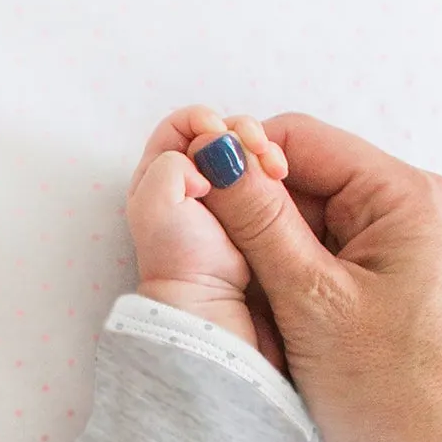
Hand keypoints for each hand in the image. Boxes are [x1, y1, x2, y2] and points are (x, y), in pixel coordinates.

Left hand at [128, 107, 289, 356]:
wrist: (213, 317)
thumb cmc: (182, 269)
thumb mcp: (155, 211)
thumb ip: (168, 168)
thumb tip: (203, 150)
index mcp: (159, 183)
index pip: (180, 129)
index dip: (203, 123)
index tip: (221, 139)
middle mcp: (192, 189)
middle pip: (224, 136)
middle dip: (247, 136)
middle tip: (262, 159)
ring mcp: (229, 205)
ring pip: (251, 156)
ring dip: (268, 153)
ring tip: (277, 172)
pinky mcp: (259, 220)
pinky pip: (273, 181)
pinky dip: (282, 174)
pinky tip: (285, 184)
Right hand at [190, 111, 441, 441]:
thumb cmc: (394, 392)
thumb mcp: (311, 300)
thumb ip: (259, 223)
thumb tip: (217, 154)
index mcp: (401, 196)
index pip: (301, 141)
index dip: (241, 163)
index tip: (192, 197)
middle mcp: (404, 213)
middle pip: (300, 183)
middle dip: (248, 219)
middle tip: (211, 266)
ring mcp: (392, 255)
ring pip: (300, 229)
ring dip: (260, 260)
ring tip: (246, 307)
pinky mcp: (378, 294)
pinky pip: (313, 269)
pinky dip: (280, 289)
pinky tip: (268, 325)